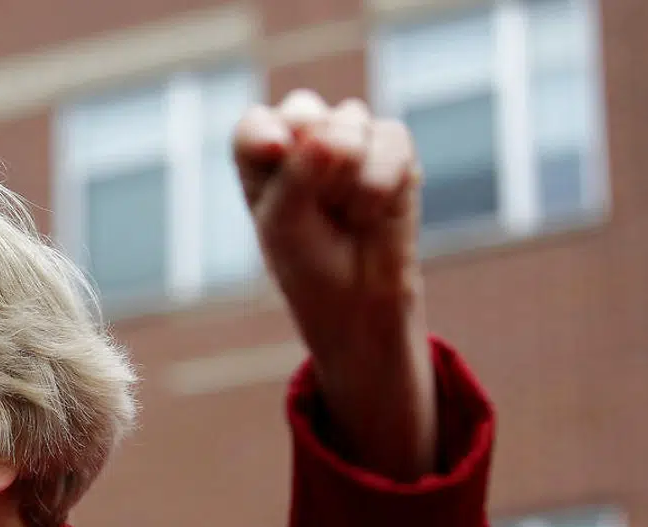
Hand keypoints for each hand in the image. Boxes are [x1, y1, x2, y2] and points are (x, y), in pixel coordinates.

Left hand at [234, 90, 436, 480]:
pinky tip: (373, 209)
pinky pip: (391, 138)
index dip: (266, 134)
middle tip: (316, 201)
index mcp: (260, 158)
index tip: (279, 153)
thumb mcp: (284, 225)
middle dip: (311, 154)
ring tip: (345, 213)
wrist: (359, 295)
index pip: (255, 124)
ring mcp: (349, 136)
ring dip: (348, 177)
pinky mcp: (391, 146)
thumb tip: (334, 136)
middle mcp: (301, 137)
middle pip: (302, 110)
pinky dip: (382, 180)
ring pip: (349, 121)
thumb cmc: (307, 261)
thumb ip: (298, 177)